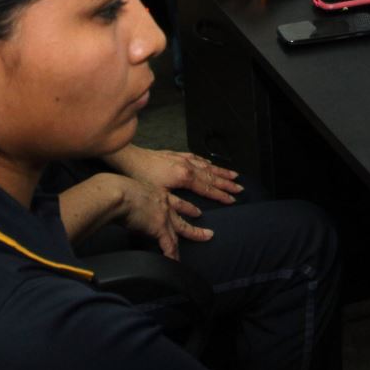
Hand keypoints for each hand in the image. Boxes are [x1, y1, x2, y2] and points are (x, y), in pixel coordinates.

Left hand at [108, 145, 241, 203]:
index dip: (222, 195)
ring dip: (221, 171)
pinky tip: (210, 163)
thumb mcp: (159, 195)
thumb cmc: (141, 178)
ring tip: (233, 174)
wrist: (128, 158)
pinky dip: (207, 162)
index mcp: (185, 177)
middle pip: (212, 176)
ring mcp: (182, 159)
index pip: (208, 188)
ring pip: (207, 166)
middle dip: (227, 183)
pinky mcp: (175, 155)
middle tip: (240, 188)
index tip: (233, 199)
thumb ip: (179, 205)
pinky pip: (197, 158)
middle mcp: (187, 166)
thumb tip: (195, 214)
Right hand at [116, 175, 212, 259]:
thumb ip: (135, 200)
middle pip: (184, 218)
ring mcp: (164, 216)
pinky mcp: (160, 228)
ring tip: (204, 241)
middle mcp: (164, 204)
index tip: (196, 212)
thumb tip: (129, 208)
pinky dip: (172, 255)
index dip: (187, 209)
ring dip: (194, 236)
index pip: (176, 203)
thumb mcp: (131, 191)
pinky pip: (169, 246)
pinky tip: (175, 262)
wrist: (117, 194)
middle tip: (208, 232)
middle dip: (196, 227)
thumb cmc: (116, 191)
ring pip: (182, 231)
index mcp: (157, 193)